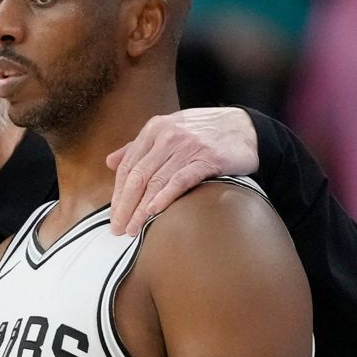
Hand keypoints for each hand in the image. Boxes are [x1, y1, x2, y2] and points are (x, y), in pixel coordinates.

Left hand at [107, 107, 258, 234]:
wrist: (247, 128)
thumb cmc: (206, 132)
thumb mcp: (169, 131)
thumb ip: (138, 147)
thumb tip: (110, 162)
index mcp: (155, 129)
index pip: (128, 166)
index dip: (118, 193)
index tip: (114, 215)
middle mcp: (167, 136)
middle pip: (137, 176)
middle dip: (125, 206)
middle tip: (118, 228)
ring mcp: (187, 146)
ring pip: (156, 181)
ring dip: (141, 209)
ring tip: (133, 229)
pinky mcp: (207, 159)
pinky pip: (180, 181)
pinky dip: (164, 198)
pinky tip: (154, 213)